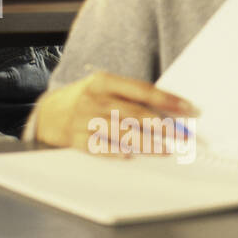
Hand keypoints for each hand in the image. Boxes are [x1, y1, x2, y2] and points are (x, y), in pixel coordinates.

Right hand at [34, 70, 196, 154]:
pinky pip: (98, 147)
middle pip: (133, 113)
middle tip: (182, 135)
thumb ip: (130, 96)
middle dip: (162, 125)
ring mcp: (83, 119)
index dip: (168, 100)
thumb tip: (169, 110)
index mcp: (103, 81)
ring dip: (145, 142)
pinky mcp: (75, 139)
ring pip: (119, 131)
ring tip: (165, 149)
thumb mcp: (102, 88)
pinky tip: (130, 155)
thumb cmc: (84, 100)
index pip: (142, 90)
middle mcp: (93, 99)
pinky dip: (114, 151)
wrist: (48, 113)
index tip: (190, 109)